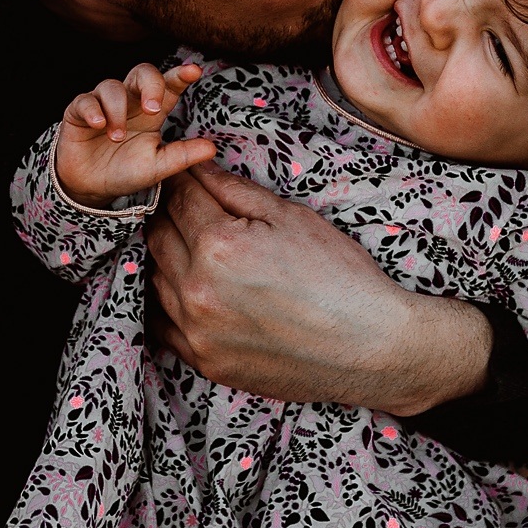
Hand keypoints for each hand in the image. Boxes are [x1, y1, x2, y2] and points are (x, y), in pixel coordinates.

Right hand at [57, 62, 217, 207]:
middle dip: (150, 84)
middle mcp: (130, 101)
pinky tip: (98, 125)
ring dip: (117, 109)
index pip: (168, 86)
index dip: (180, 75)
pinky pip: (85, 100)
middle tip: (152, 108)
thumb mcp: (157, 167)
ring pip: (112, 86)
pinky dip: (92, 110)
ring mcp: (103, 104)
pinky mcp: (78, 112)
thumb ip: (182, 156)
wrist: (90, 187)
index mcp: (152, 111)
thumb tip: (212, 148)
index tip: (194, 71)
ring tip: (116, 136)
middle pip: (142, 72)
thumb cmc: (126, 171)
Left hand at [145, 163, 493, 414]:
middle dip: (170, 216)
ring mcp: (197, 331)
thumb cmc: (340, 276)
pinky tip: (194, 290)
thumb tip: (196, 165)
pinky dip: (171, 302)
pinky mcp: (205, 362)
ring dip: (168, 258)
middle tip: (191, 208)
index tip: (186, 175)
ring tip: (197, 248)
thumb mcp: (291, 217)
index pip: (178, 199)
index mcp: (218, 246)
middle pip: (158, 236)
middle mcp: (197, 290)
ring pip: (156, 279)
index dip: (182, 181)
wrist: (371, 349)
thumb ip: (234, 190)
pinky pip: (163, 324)